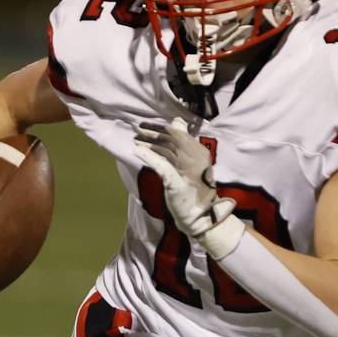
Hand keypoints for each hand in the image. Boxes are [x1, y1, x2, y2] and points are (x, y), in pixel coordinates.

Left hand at [133, 118, 243, 260]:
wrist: (201, 215)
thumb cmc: (195, 189)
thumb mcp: (193, 163)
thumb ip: (185, 144)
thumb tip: (176, 120)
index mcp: (200, 152)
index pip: (179, 134)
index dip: (162, 128)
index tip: (147, 126)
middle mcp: (196, 159)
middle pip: (171, 140)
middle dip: (153, 133)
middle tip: (137, 128)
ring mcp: (188, 170)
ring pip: (166, 150)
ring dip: (148, 142)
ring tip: (135, 139)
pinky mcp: (177, 182)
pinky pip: (162, 166)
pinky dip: (148, 157)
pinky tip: (137, 151)